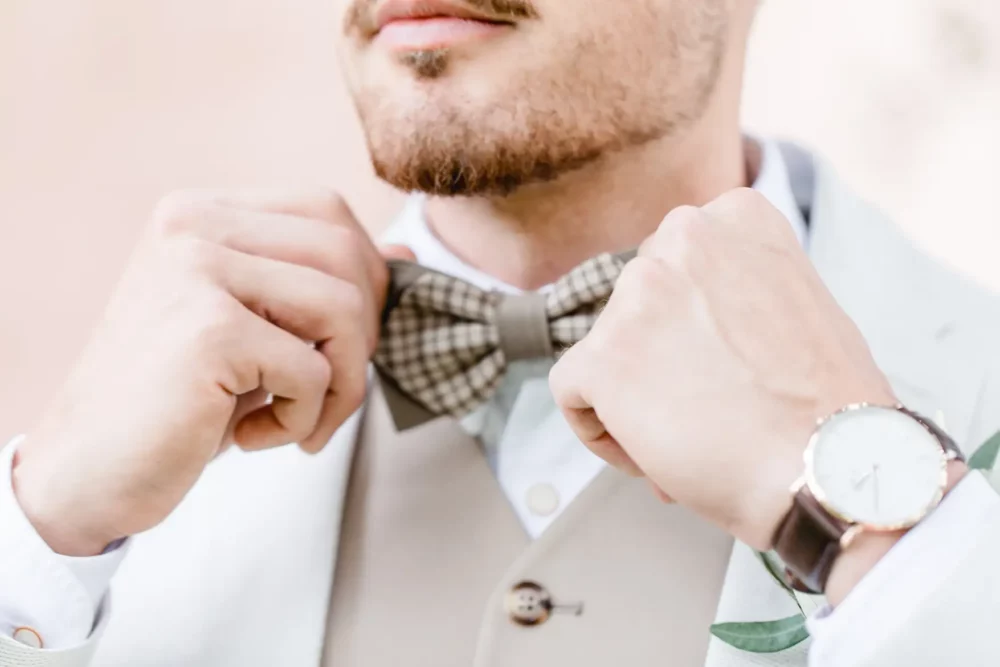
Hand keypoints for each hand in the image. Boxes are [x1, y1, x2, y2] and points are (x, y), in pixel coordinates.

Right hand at [14, 190, 390, 555]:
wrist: (88, 471)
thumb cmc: (179, 401)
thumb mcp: (256, 330)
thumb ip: (319, 285)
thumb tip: (407, 251)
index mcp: (202, 213)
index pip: (328, 211)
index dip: (363, 276)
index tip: (340, 340)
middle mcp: (193, 224)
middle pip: (347, 255)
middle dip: (363, 336)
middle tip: (330, 391)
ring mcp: (197, 271)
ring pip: (344, 310)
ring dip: (342, 385)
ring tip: (300, 422)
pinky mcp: (208, 331)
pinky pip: (313, 372)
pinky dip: (304, 419)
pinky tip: (255, 436)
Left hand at [549, 189, 896, 550]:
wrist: (828, 468)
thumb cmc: (825, 406)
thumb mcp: (797, 301)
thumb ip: (737, 285)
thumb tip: (690, 321)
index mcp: (735, 216)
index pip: (674, 268)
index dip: (689, 327)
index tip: (720, 366)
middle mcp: (681, 237)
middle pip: (636, 309)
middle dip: (660, 362)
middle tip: (706, 409)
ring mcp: (637, 295)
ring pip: (606, 352)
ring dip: (634, 399)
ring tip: (689, 440)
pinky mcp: (603, 355)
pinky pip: (572, 392)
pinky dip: (600, 431)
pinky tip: (650, 458)